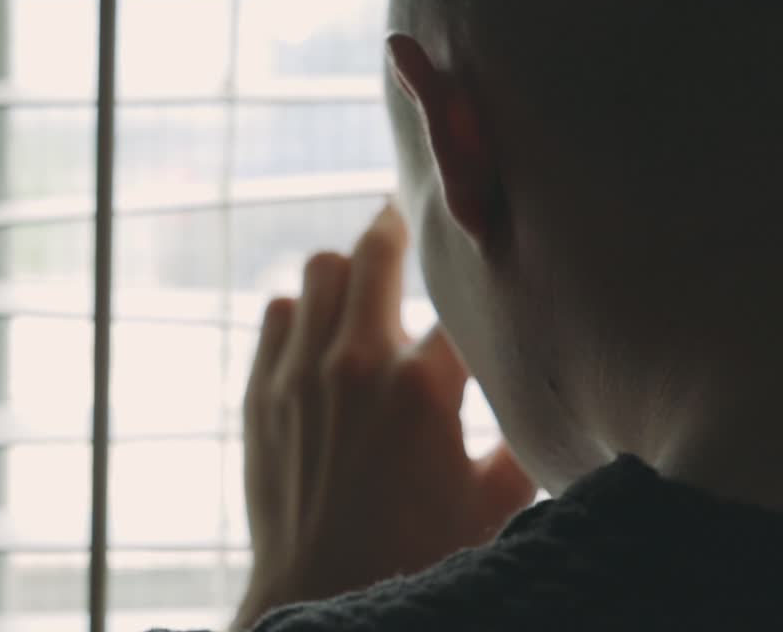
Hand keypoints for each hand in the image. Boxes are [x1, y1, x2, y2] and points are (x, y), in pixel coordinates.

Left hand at [231, 202, 535, 629]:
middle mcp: (356, 363)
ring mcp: (299, 372)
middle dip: (397, 229)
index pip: (458, 301)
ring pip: (319, 270)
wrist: (319, 591)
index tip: (480, 274)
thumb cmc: (413, 556)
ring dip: (346, 266)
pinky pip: (276, 311)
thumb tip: (546, 408)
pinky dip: (300, 308)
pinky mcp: (261, 389)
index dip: (474, 287)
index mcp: (423, 387)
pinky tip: (317, 323)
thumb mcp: (490, 504)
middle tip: (403, 216)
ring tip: (363, 272)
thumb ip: (519, 445)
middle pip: (377, 251)